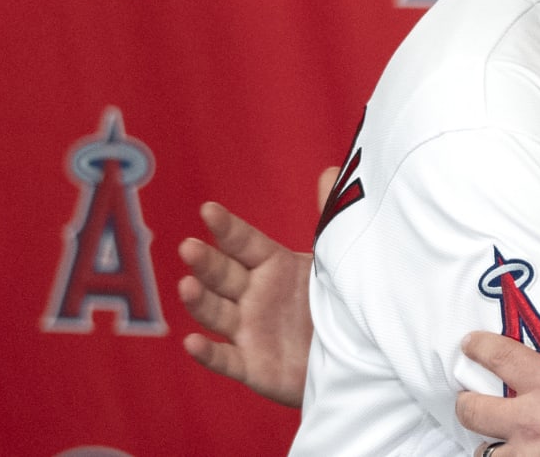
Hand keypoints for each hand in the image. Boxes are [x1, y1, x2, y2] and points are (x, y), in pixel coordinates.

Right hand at [177, 186, 325, 407]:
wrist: (352, 353)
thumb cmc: (335, 300)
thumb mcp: (334, 258)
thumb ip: (330, 218)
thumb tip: (332, 172)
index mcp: (272, 265)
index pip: (244, 242)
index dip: (227, 228)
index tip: (209, 210)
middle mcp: (254, 295)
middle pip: (223, 275)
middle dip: (205, 262)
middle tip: (189, 247)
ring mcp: (250, 331)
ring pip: (217, 313)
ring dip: (199, 301)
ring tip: (187, 285)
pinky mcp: (254, 367)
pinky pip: (227, 360)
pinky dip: (208, 354)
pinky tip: (192, 343)